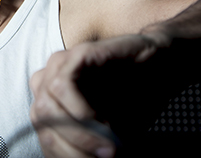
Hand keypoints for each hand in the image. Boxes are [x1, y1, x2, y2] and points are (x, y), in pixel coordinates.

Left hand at [29, 34, 173, 156]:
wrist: (160, 68)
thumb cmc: (132, 100)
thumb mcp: (105, 132)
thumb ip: (84, 142)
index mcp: (49, 98)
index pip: (42, 131)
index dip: (64, 153)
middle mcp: (48, 80)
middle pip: (40, 119)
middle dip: (71, 145)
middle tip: (104, 156)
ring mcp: (61, 65)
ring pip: (46, 105)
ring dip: (77, 132)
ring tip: (106, 144)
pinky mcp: (78, 53)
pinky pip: (62, 84)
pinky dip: (79, 110)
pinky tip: (102, 121)